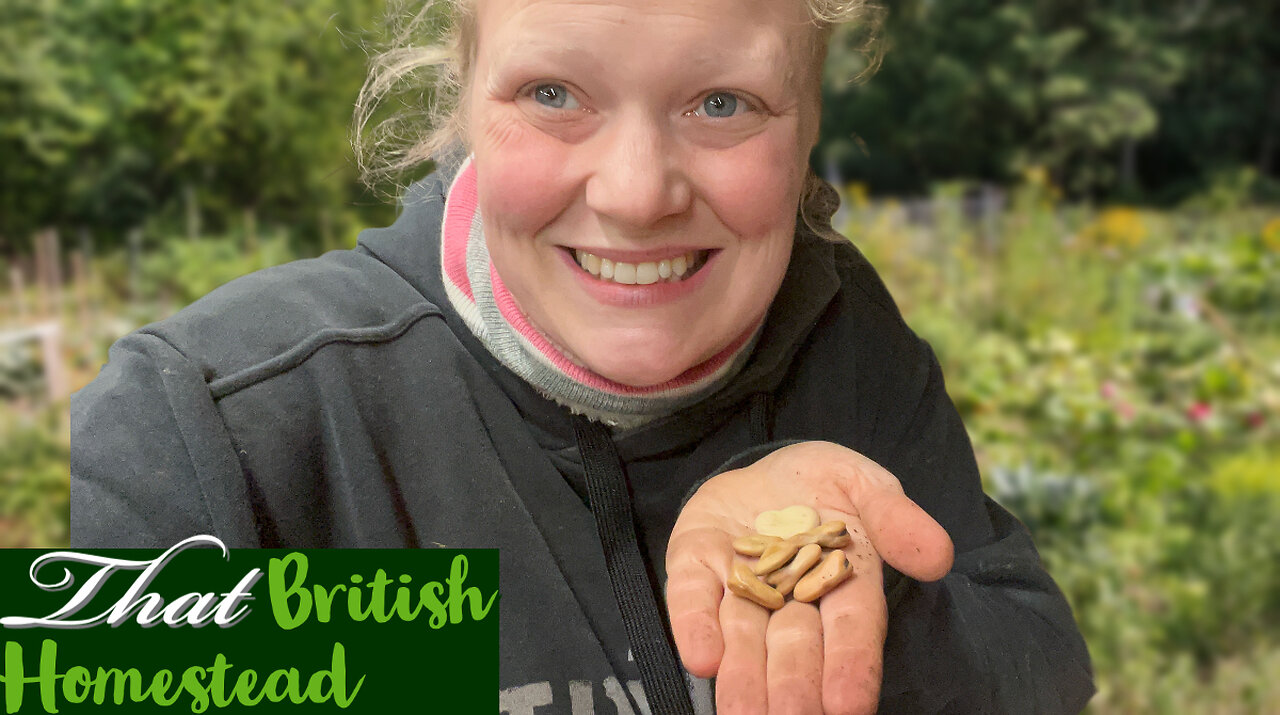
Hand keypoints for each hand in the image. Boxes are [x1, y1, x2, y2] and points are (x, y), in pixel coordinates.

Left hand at [665, 441, 953, 713]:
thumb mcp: (867, 486)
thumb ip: (896, 517)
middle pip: (794, 648)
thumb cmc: (826, 486)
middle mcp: (790, 597)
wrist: (766, 470)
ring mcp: (740, 583)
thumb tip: (937, 556)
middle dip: (793, 685)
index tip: (849, 706)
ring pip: (742, 636)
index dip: (851, 667)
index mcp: (843, 584)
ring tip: (740, 714)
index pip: (852, 631)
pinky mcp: (696, 563)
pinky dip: (694, 625)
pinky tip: (700, 657)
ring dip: (742, 676)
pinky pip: (691, 596)